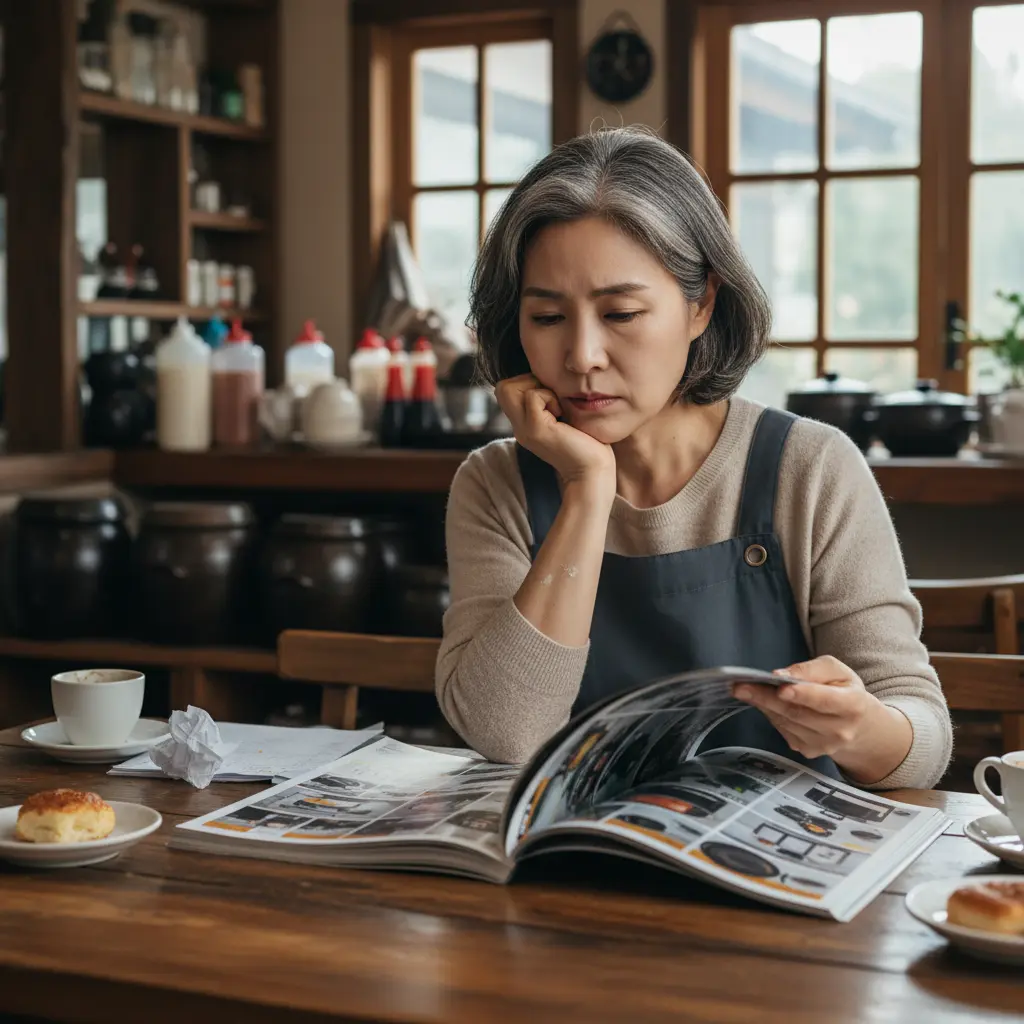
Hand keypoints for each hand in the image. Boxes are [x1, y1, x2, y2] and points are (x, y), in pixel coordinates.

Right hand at [496, 374, 615, 492]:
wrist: (593, 472)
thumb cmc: (587, 442)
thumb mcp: (564, 416)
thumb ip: (552, 401)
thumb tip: (551, 376)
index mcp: (524, 424)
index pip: (505, 389)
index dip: (527, 383)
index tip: (551, 397)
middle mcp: (519, 427)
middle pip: (502, 388)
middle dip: (527, 381)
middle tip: (552, 398)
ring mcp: (524, 429)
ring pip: (509, 388)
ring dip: (537, 388)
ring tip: (556, 406)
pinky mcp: (536, 430)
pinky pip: (533, 397)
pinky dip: (549, 397)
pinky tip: (562, 414)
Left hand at [731, 656, 909, 781]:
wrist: (857, 724)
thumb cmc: (843, 689)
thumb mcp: (835, 670)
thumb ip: (811, 669)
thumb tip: (782, 675)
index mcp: (853, 705)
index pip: (826, 701)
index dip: (802, 694)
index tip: (780, 687)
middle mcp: (840, 730)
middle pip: (798, 713)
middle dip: (766, 698)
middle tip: (741, 687)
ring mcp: (824, 745)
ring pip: (786, 722)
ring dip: (763, 705)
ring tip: (745, 690)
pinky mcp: (808, 751)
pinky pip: (782, 729)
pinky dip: (770, 714)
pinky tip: (764, 703)